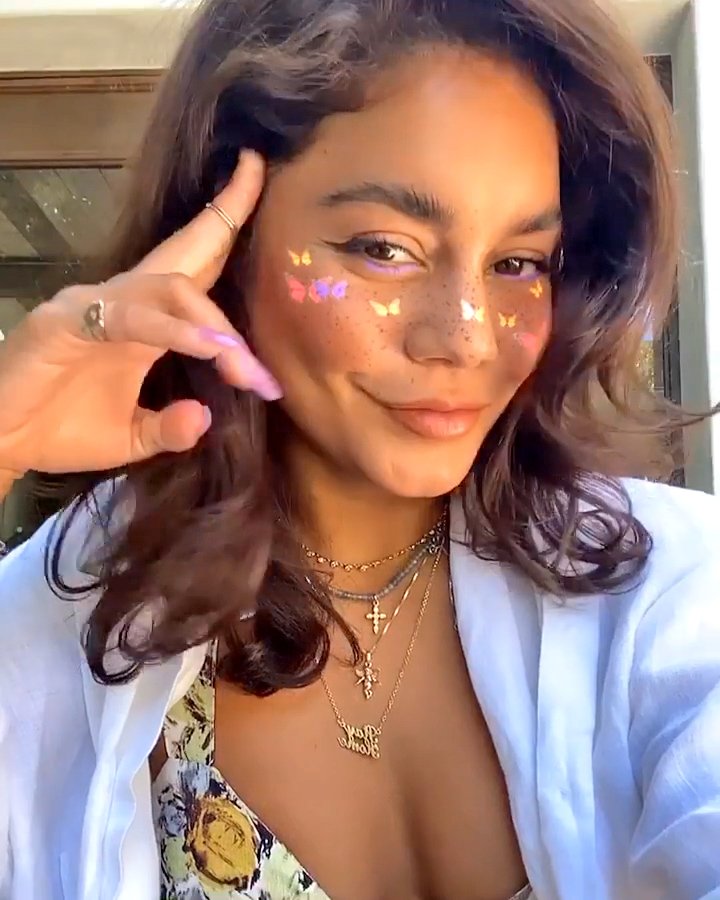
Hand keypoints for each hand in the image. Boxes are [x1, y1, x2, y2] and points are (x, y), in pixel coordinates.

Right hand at [0, 150, 280, 478]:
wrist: (2, 444)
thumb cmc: (60, 431)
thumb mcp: (131, 436)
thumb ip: (171, 427)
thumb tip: (205, 416)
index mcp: (145, 322)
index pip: (195, 269)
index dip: (226, 229)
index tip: (261, 189)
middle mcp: (125, 301)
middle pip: (185, 249)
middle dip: (226, 210)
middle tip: (257, 171)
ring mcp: (95, 306)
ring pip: (169, 286)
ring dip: (214, 323)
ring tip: (246, 362)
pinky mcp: (67, 322)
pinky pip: (133, 318)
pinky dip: (175, 332)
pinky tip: (210, 349)